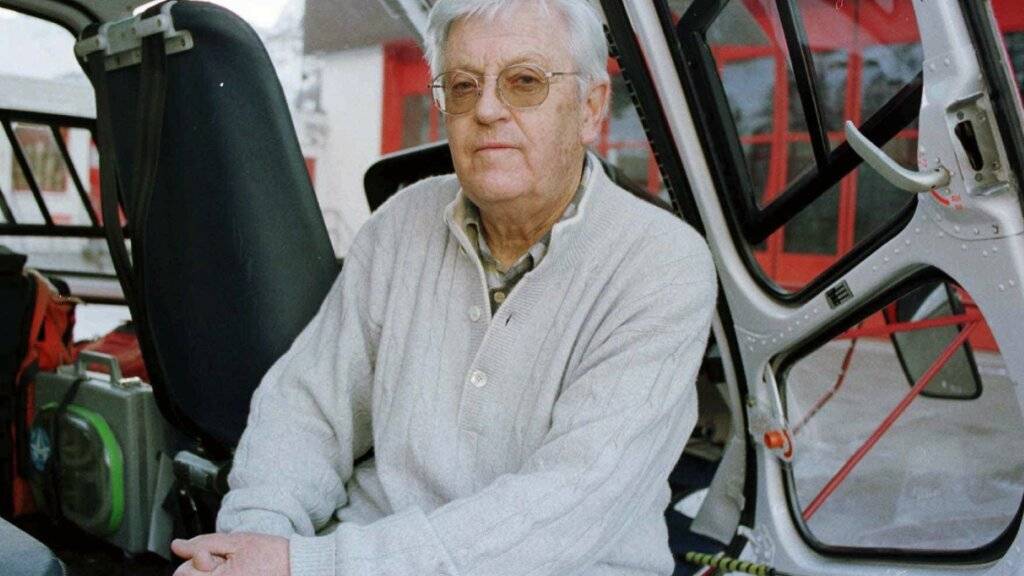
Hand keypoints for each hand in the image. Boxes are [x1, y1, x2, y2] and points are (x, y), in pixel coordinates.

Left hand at [172, 533, 289, 575]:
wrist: (296, 567)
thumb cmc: (271, 555)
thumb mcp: (236, 541)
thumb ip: (203, 543)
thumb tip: (177, 546)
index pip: (183, 573)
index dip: (199, 559)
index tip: (217, 556)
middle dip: (205, 568)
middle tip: (229, 563)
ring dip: (214, 574)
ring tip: (235, 571)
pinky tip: (239, 575)